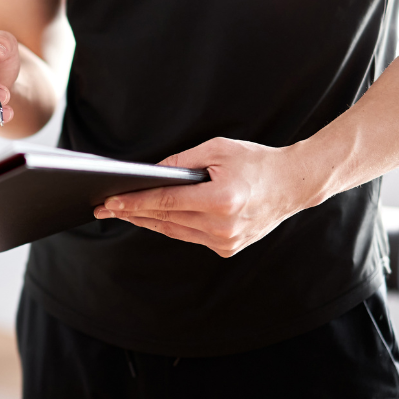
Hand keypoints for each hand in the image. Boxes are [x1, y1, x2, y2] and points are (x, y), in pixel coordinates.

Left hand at [93, 138, 311, 257]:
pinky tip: (152, 218)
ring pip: (174, 231)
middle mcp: (223, 225)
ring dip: (147, 222)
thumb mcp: (217, 150)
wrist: (293, 184)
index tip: (109, 203)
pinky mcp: (228, 248)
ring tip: (122, 212)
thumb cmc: (256, 161)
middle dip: (133, 212)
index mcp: (221, 200)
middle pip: (165, 219)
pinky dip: (171, 226)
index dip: (134, 203)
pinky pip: (190, 236)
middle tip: (105, 208)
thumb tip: (151, 173)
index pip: (166, 202)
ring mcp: (226, 241)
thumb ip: (180, 162)